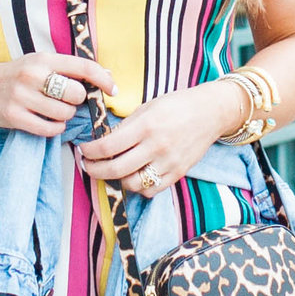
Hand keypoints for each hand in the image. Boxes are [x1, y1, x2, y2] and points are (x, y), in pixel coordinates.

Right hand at [0, 47, 114, 133]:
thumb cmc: (18, 75)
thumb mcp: (41, 63)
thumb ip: (70, 69)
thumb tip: (108, 76)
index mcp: (44, 59)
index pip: (83, 67)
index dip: (103, 79)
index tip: (113, 90)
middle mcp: (33, 75)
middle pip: (76, 94)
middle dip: (78, 101)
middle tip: (68, 101)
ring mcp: (22, 96)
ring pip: (64, 114)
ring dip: (66, 116)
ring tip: (55, 111)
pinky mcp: (14, 116)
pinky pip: (49, 129)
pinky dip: (54, 128)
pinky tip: (48, 121)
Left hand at [74, 83, 236, 204]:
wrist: (211, 112)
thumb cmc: (177, 105)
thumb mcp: (148, 107)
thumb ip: (126, 125)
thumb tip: (102, 140)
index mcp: (146, 125)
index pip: (107, 146)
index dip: (89, 152)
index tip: (83, 150)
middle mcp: (157, 146)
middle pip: (115, 169)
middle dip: (94, 170)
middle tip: (87, 165)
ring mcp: (168, 162)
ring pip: (131, 184)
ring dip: (115, 180)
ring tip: (109, 171)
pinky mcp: (178, 174)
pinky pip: (150, 190)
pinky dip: (137, 187)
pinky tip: (132, 176)